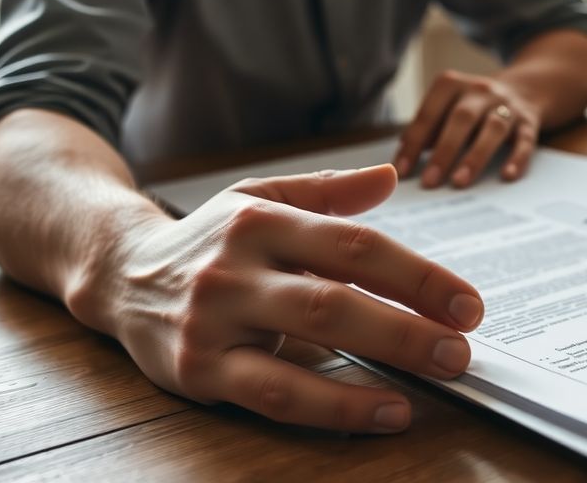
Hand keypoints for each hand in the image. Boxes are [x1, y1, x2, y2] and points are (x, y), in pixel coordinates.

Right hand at [68, 164, 483, 432]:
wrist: (121, 274)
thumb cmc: (209, 241)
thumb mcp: (261, 198)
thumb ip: (327, 192)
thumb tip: (390, 176)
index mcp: (262, 219)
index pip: (355, 244)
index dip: (418, 275)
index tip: (466, 303)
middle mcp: (236, 266)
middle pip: (336, 293)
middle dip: (409, 323)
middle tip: (461, 346)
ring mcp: (215, 319)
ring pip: (308, 341)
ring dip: (382, 361)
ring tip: (435, 377)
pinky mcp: (200, 369)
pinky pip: (277, 393)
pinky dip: (338, 407)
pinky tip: (386, 411)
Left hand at [393, 70, 540, 188]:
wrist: (524, 89)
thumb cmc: (473, 107)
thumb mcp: (448, 108)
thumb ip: (428, 130)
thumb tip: (403, 161)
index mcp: (452, 85)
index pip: (429, 114)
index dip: (414, 142)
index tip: (402, 171)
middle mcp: (480, 91)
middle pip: (461, 119)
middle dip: (444, 151)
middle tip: (430, 182)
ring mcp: (507, 105)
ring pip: (493, 129)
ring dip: (475, 156)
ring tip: (459, 182)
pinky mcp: (529, 122)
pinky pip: (525, 140)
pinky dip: (517, 158)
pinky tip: (507, 176)